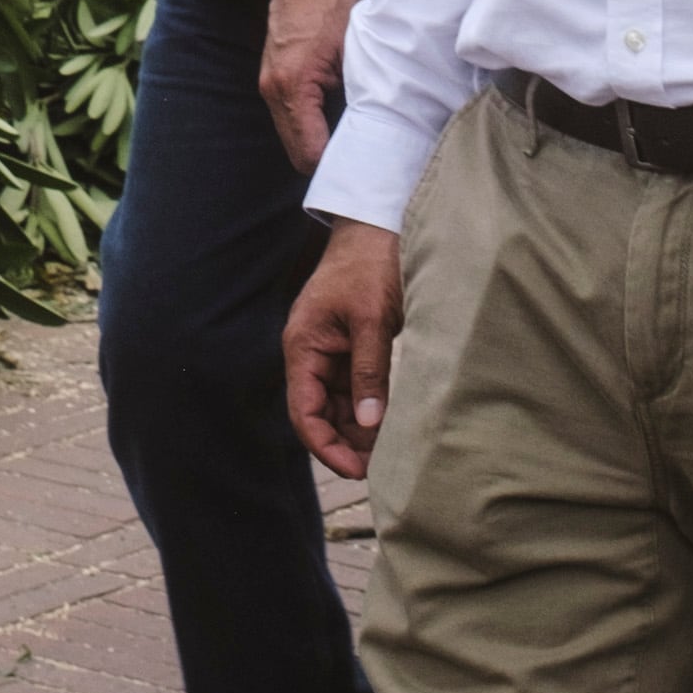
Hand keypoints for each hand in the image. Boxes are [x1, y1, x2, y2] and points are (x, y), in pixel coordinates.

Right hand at [259, 0, 355, 172]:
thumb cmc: (331, 2)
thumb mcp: (356, 49)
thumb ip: (360, 93)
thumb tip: (376, 132)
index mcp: (293, 85)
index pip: (309, 152)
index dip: (336, 166)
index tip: (364, 168)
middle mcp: (273, 91)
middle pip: (297, 154)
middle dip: (326, 163)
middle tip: (362, 161)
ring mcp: (268, 86)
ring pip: (292, 138)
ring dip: (316, 145)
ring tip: (352, 143)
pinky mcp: (272, 80)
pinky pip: (289, 120)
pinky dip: (309, 128)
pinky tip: (335, 121)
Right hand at [283, 218, 402, 477]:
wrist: (380, 223)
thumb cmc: (371, 262)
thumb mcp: (372, 319)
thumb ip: (369, 372)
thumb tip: (369, 422)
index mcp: (303, 345)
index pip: (304, 411)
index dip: (326, 446)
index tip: (356, 469)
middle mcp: (311, 352)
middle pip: (320, 413)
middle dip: (345, 443)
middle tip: (378, 468)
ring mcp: (331, 349)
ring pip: (338, 404)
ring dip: (358, 429)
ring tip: (387, 453)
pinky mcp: (351, 345)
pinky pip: (354, 387)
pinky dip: (369, 407)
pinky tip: (388, 425)